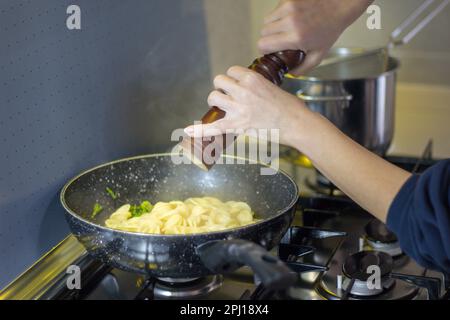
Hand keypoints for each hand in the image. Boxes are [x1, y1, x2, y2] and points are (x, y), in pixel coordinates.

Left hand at [184, 66, 308, 146]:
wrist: (296, 124)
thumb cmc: (291, 108)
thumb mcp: (274, 87)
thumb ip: (259, 87)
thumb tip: (252, 91)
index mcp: (253, 78)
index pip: (232, 71)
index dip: (233, 78)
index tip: (237, 85)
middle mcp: (242, 90)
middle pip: (219, 81)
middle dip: (222, 88)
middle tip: (229, 97)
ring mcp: (238, 108)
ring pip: (213, 97)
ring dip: (216, 101)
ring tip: (222, 108)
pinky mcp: (237, 125)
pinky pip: (213, 127)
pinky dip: (199, 129)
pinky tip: (189, 130)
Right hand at [259, 0, 372, 74]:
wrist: (339, 6)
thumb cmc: (330, 29)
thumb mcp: (319, 54)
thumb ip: (302, 68)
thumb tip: (288, 74)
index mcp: (296, 37)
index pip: (263, 44)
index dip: (264, 50)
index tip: (270, 51)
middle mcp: (290, 21)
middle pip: (262, 33)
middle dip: (268, 39)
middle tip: (278, 42)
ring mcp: (288, 7)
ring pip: (266, 21)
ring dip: (271, 27)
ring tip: (284, 30)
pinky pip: (274, 10)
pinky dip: (278, 16)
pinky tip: (290, 18)